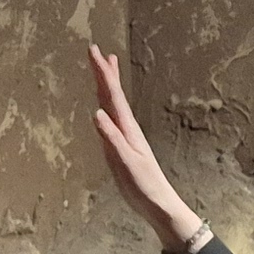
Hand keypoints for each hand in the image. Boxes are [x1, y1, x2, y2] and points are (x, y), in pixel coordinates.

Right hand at [87, 45, 209, 253]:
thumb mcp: (125, 162)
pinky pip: (111, 120)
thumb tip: (97, 113)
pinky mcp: (122, 148)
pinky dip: (107, 107)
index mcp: (127, 129)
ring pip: (113, 105)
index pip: (113, 95)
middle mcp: (126, 128)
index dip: (103, 72)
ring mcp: (125, 137)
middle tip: (96, 50)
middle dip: (104, 72)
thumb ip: (112, 139)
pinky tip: (104, 107)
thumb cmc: (144, 185)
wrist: (159, 204)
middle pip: (113, 94)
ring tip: (105, 69)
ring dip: (108, 85)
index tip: (95, 50)